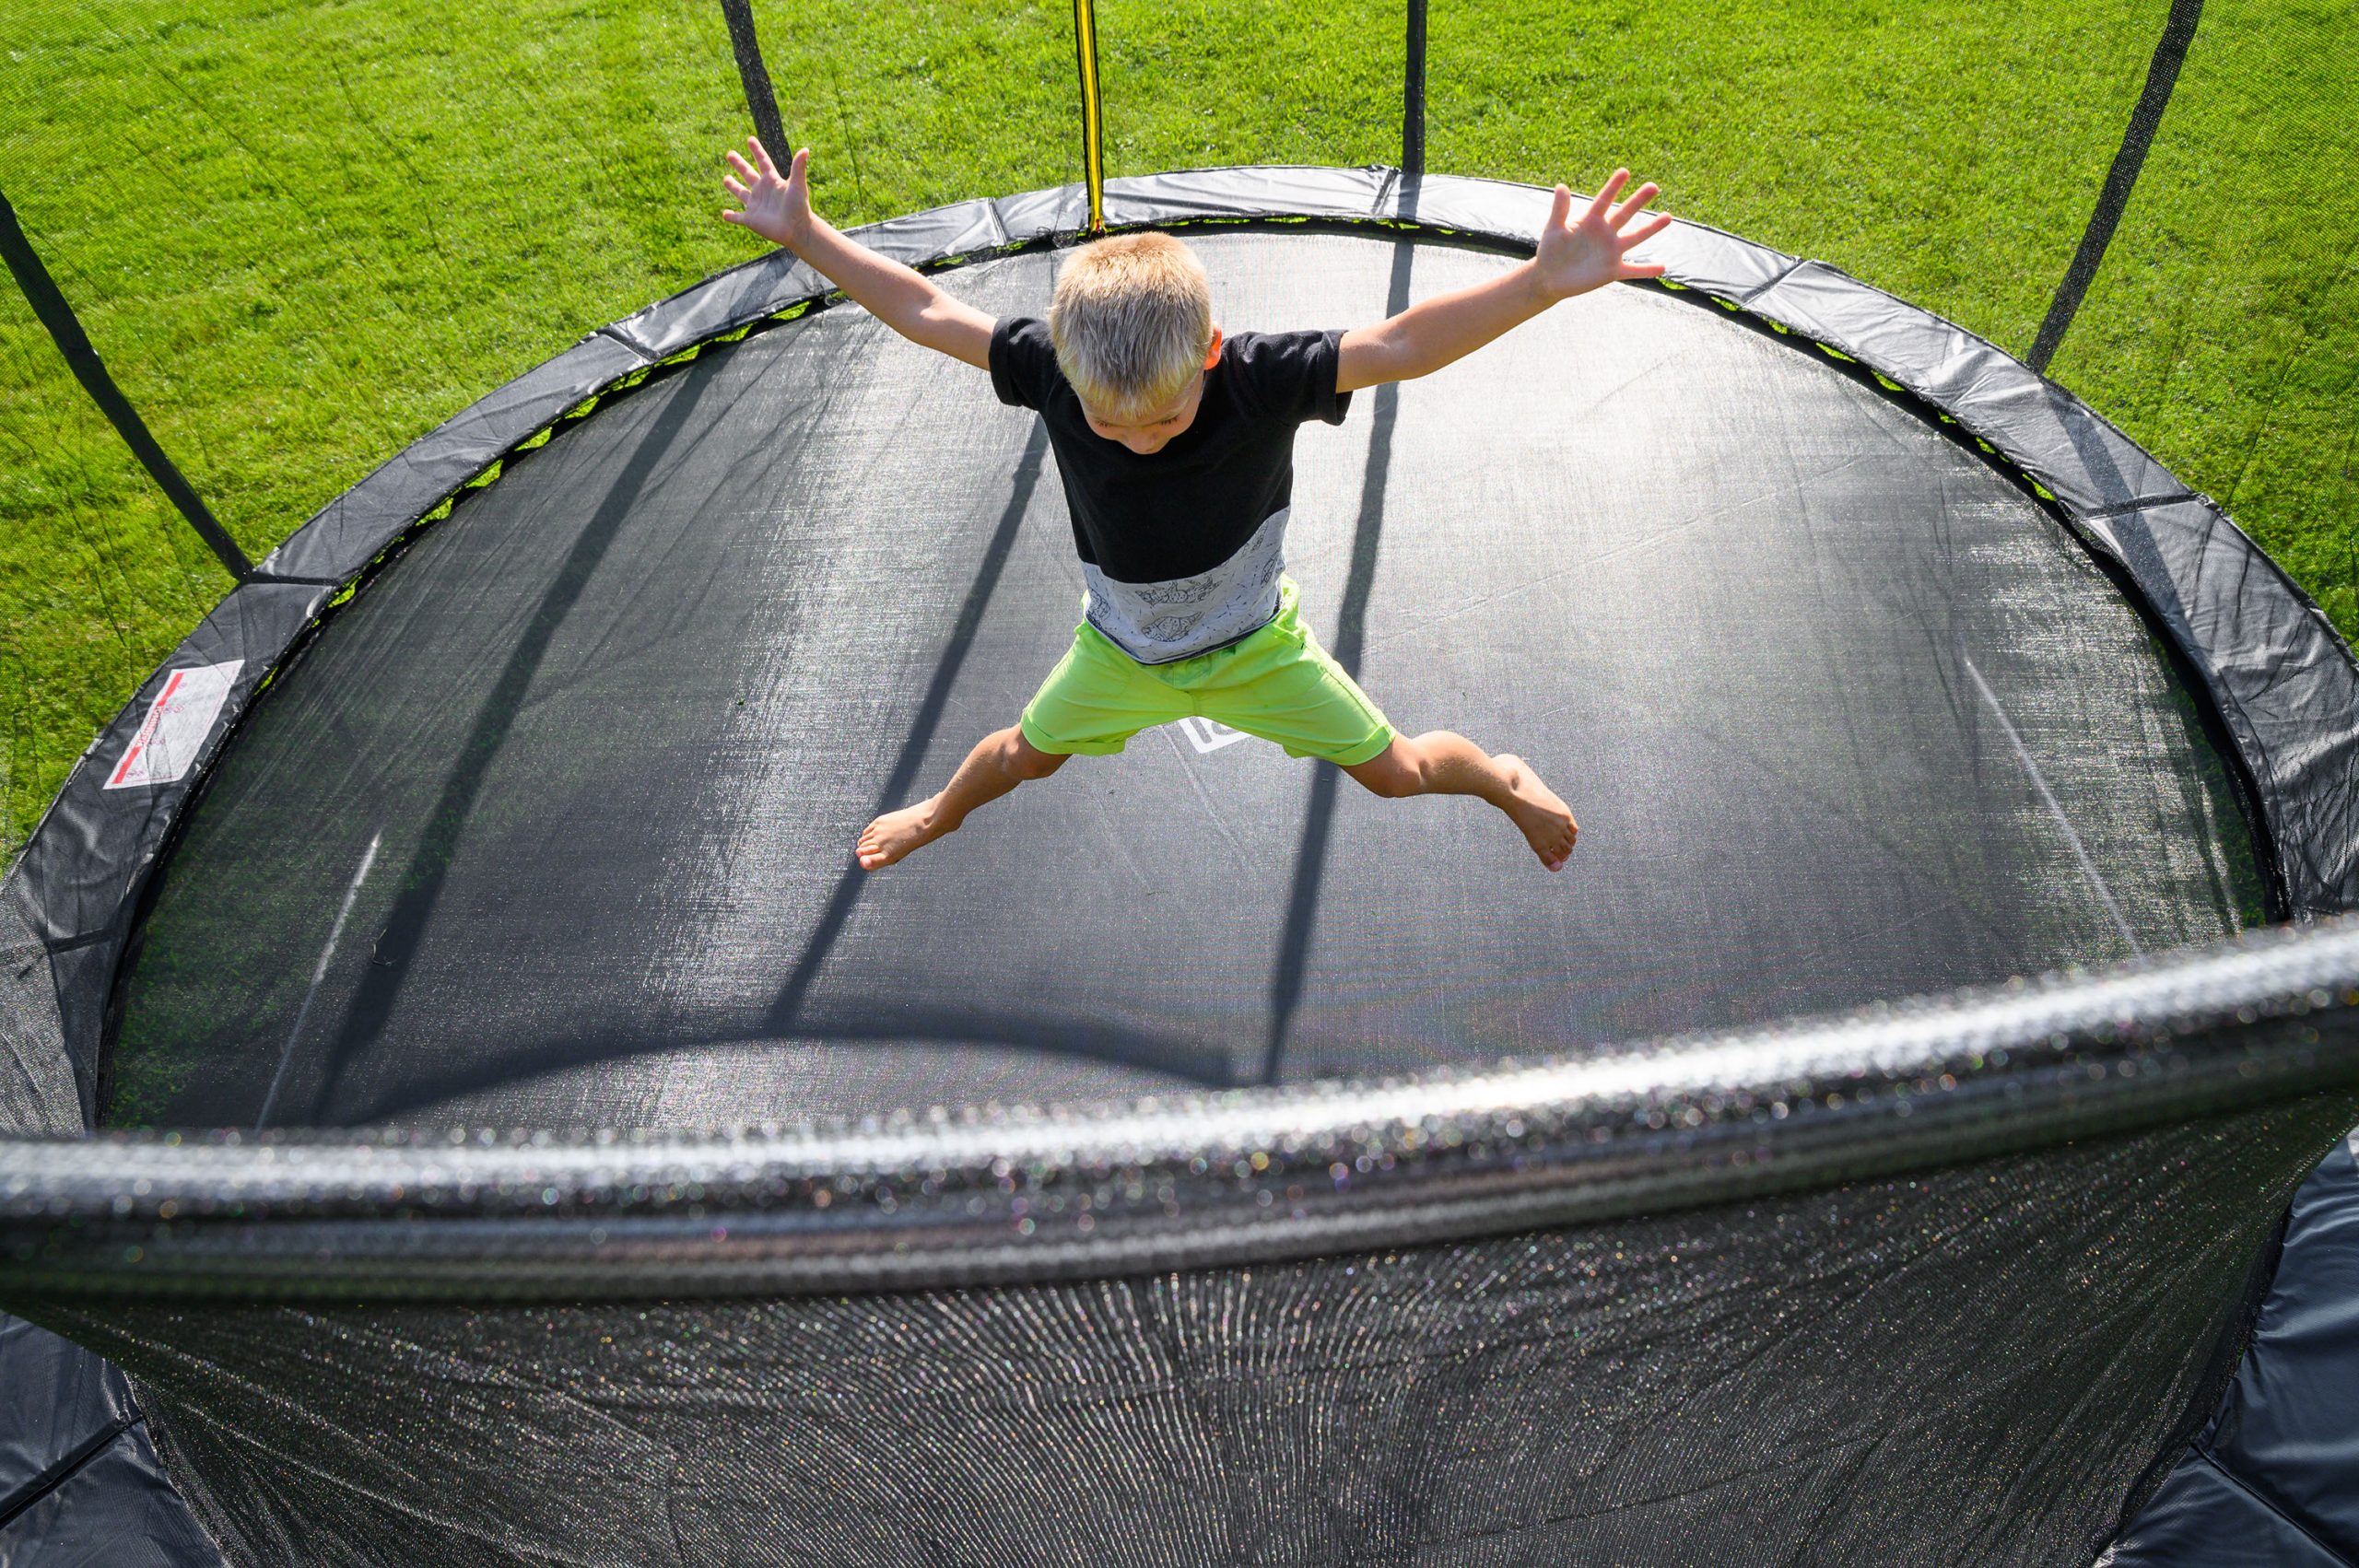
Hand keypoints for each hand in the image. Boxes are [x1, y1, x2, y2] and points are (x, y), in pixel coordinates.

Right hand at [721, 138, 812, 247]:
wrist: (797, 230)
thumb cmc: (799, 207)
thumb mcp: (797, 185)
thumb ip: (798, 167)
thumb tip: (805, 150)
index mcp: (772, 181)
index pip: (763, 162)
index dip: (757, 151)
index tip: (750, 139)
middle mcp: (762, 191)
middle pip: (748, 174)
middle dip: (739, 164)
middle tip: (729, 154)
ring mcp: (756, 205)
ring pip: (741, 193)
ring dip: (733, 186)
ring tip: (725, 179)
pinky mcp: (751, 220)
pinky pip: (738, 218)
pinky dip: (731, 216)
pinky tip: (724, 214)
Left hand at [1532, 169, 1670, 299]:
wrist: (1550, 278)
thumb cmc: (1550, 251)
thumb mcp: (1553, 229)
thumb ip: (1559, 210)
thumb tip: (1562, 186)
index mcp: (1590, 221)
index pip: (1604, 200)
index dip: (1613, 187)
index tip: (1625, 172)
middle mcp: (1605, 233)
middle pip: (1624, 214)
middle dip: (1638, 201)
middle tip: (1653, 186)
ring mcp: (1611, 252)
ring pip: (1635, 238)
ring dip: (1651, 228)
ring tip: (1668, 216)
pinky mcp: (1612, 271)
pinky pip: (1633, 271)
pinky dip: (1647, 271)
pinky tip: (1662, 267)